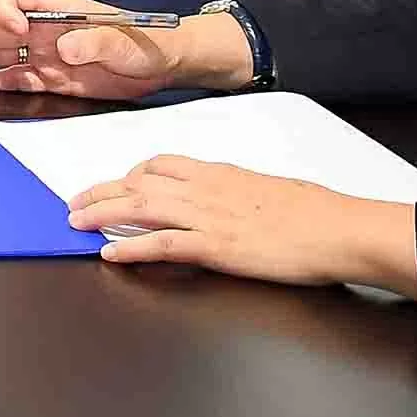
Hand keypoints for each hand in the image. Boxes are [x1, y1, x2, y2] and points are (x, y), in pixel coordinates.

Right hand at [0, 0, 245, 99]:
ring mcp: (45, 55)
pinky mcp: (53, 79)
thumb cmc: (146, 42)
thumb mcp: (122, 40)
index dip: (4, 11)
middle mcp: (44, 30)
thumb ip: (93, 41)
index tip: (14, 32)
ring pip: (0, 53)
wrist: (164, 65)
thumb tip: (62, 48)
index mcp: (57, 9)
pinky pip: (17, 78)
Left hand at [64, 157, 416, 291]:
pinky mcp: (216, 246)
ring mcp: (209, 216)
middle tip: (75, 201)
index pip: (163, 164)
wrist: (342, 229)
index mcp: (221, 174)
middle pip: (139, 182)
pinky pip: (162, 244)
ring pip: (140, 207)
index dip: (132, 174)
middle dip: (101, 191)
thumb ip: (243, 193)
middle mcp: (207, 189)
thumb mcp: (271, 190)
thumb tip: (235, 200)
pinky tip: (110, 252)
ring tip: (75, 221)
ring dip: (102, 213)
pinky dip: (131, 246)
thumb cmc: (319, 213)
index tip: (116, 183)